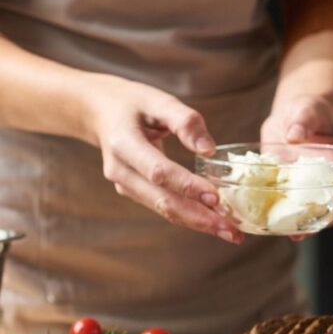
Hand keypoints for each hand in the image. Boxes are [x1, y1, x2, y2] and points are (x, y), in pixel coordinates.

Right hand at [86, 75, 242, 244]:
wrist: (98, 112)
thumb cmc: (132, 103)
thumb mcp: (157, 99)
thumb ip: (185, 121)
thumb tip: (209, 149)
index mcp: (123, 144)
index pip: (158, 172)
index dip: (187, 186)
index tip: (216, 197)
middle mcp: (121, 171)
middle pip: (163, 201)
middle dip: (200, 218)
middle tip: (232, 230)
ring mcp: (126, 185)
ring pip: (165, 210)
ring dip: (199, 224)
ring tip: (232, 233)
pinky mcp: (135, 192)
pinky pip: (165, 207)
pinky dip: (191, 217)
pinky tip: (216, 223)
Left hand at [261, 94, 332, 239]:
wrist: (291, 116)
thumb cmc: (307, 110)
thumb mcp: (307, 110)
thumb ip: (303, 121)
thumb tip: (295, 136)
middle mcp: (331, 173)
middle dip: (332, 212)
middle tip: (327, 223)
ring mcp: (311, 182)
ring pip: (314, 206)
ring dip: (308, 222)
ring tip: (298, 234)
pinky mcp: (291, 184)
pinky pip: (291, 202)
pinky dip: (285, 215)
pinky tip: (278, 227)